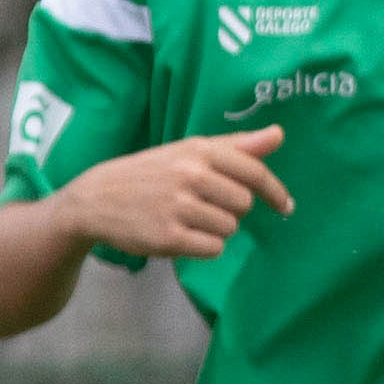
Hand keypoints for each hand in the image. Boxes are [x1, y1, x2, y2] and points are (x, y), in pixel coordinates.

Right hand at [55, 129, 296, 259]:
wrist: (97, 198)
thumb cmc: (152, 172)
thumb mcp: (189, 151)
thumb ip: (236, 145)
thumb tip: (278, 134)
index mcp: (199, 151)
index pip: (254, 172)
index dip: (276, 192)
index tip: (286, 207)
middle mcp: (190, 176)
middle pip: (244, 205)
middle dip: (232, 210)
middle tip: (206, 205)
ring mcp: (178, 207)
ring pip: (229, 228)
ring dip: (216, 229)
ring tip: (189, 219)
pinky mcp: (168, 238)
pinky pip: (213, 248)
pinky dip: (204, 246)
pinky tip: (183, 235)